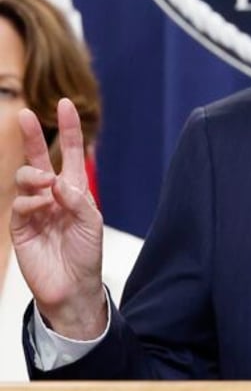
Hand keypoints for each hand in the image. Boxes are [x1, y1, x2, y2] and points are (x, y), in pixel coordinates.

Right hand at [10, 98, 105, 338]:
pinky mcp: (20, 225)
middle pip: (39, 158)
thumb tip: (56, 181)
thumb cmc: (87, 253)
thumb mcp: (91, 222)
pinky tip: (41, 208)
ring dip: (35, 176)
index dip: (69, 129)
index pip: (72, 153)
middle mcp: (52, 194)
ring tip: (46, 185)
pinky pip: (20, 204)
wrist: (72, 286)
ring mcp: (34, 208)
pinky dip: (31, 202)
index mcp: (74, 189)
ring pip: (26, 177)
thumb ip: (76, 199)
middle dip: (33, 136)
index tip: (65, 104)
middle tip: (26, 114)